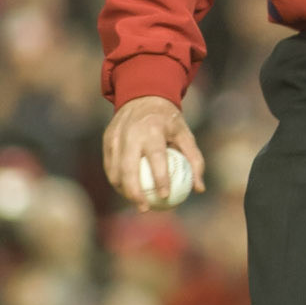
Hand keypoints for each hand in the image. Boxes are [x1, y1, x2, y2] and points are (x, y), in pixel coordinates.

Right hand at [103, 95, 205, 209]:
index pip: (156, 157)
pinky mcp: (107, 139)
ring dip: (124, 190)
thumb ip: (194, 160)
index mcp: (153, 129)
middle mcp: (132, 133)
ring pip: (115, 170)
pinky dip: (117, 180)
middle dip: (135, 192)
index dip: (160, 178)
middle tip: (145, 208)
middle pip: (129, 169)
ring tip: (137, 202)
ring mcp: (116, 136)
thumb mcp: (185, 134)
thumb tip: (198, 188)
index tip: (165, 196)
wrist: (143, 96)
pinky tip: (126, 191)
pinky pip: (110, 165)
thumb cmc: (168, 121)